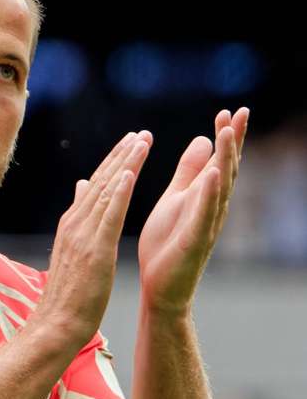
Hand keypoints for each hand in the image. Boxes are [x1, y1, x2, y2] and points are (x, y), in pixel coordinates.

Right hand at [37, 131, 151, 344]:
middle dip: (122, 155)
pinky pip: (109, 216)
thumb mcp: (72, 250)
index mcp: (72, 224)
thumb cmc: (68, 293)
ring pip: (107, 192)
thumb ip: (79, 217)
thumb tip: (83, 187)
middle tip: (141, 133)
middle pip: (101, 182)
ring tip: (141, 143)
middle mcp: (75, 223)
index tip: (130, 142)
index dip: (114, 162)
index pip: (95, 185)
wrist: (57, 323)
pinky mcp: (95, 250)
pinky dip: (119, 192)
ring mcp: (83, 235)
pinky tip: (130, 173)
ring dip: (125, 165)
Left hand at [138, 108, 248, 314]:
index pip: (218, 161)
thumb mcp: (176, 198)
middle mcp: (211, 208)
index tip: (230, 110)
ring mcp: (206, 224)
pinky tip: (215, 174)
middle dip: (233, 141)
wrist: (160, 288)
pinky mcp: (195, 241)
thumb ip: (190, 171)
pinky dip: (210, 193)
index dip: (226, 137)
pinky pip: (205, 214)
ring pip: (220, 188)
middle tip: (239, 112)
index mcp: (203, 196)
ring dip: (225, 160)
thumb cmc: (167, 243)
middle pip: (226, 168)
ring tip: (227, 133)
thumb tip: (205, 138)